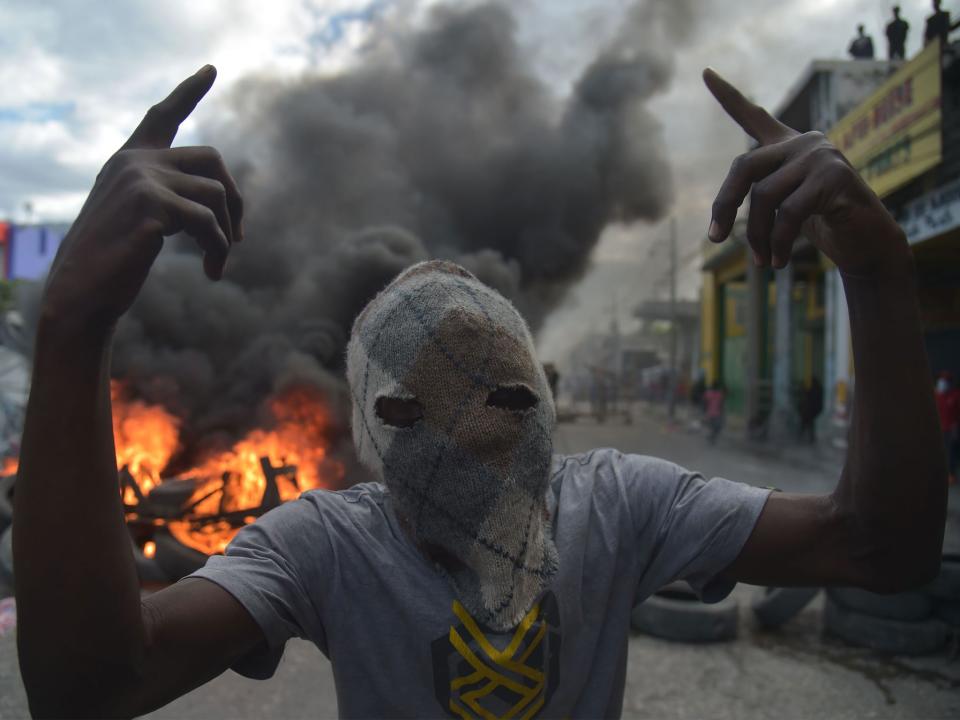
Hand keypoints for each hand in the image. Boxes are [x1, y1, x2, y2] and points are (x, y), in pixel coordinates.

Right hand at [42, 65, 242, 334]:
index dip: (189, 90)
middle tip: (238, 237)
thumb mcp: (140, 217)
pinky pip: (210, 224)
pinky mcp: (152, 206)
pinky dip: (219, 250)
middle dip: (235, 199)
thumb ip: (169, 195)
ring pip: (216, 195)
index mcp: (129, 160)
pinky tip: (213, 273)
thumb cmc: (113, 261)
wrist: (82, 292)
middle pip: (213, 159)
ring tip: (219, 263)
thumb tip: (221, 202)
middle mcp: (135, 161)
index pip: (162, 115)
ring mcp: (142, 180)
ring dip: (227, 234)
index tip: (211, 68)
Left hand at [704, 69, 909, 275]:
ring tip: (761, 262)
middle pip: (743, 166)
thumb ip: (759, 200)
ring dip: (755, 235)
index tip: (705, 73)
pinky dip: (777, 242)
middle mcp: (804, 143)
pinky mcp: (835, 177)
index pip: (753, 115)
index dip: (728, 95)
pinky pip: (789, 213)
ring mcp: (821, 156)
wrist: (868, 243)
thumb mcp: (783, 209)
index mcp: (788, 146)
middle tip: (715, 239)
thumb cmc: (823, 225)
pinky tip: (777, 262)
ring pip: (764, 196)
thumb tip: (717, 226)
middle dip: (724, 205)